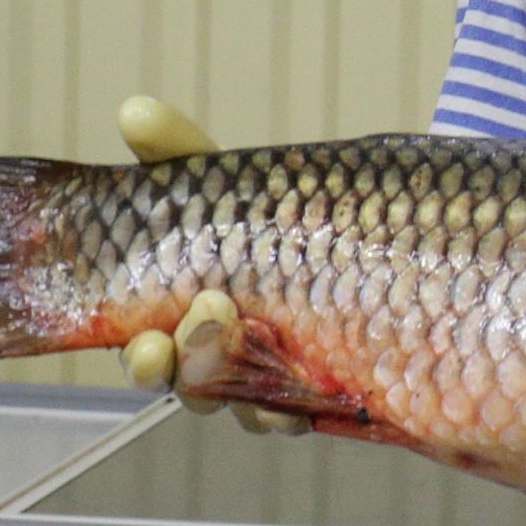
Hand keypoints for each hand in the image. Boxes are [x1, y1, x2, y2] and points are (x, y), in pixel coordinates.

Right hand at [105, 96, 300, 435]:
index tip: (147, 342)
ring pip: (240, 404)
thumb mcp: (233, 177)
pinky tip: (312, 394)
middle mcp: (219, 351)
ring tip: (256, 343)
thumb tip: (133, 110)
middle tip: (201, 329)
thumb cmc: (291, 209)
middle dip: (184, 367)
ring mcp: (268, 375)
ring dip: (241, 388)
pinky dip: (297, 408)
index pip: (146, 345)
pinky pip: (298, 415)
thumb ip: (179, 150)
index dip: (143, 356)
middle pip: (186, 383)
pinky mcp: (317, 393)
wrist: (392, 239)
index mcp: (181, 309)